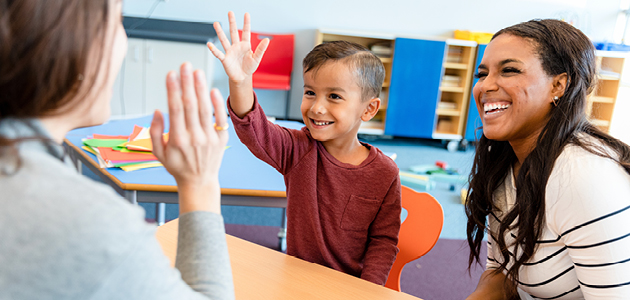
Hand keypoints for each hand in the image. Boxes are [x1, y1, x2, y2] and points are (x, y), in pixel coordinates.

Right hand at [150, 62, 228, 213]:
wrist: (199, 182)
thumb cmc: (177, 166)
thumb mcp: (158, 153)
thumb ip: (155, 132)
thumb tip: (157, 111)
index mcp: (178, 140)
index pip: (175, 110)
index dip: (173, 91)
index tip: (171, 74)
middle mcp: (195, 138)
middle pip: (191, 106)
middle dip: (187, 84)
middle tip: (185, 65)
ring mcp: (210, 139)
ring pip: (205, 109)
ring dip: (201, 89)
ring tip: (197, 72)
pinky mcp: (221, 139)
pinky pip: (220, 119)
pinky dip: (217, 104)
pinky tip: (212, 89)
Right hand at [207, 11, 268, 83]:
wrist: (242, 77)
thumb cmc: (249, 67)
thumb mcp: (257, 58)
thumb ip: (261, 49)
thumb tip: (267, 40)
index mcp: (245, 45)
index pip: (246, 32)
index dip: (246, 23)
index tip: (246, 14)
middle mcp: (236, 46)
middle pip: (234, 32)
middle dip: (232, 22)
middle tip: (230, 12)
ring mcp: (230, 52)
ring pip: (224, 40)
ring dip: (220, 32)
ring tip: (216, 23)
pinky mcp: (225, 59)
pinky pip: (218, 53)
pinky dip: (213, 49)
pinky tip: (209, 44)